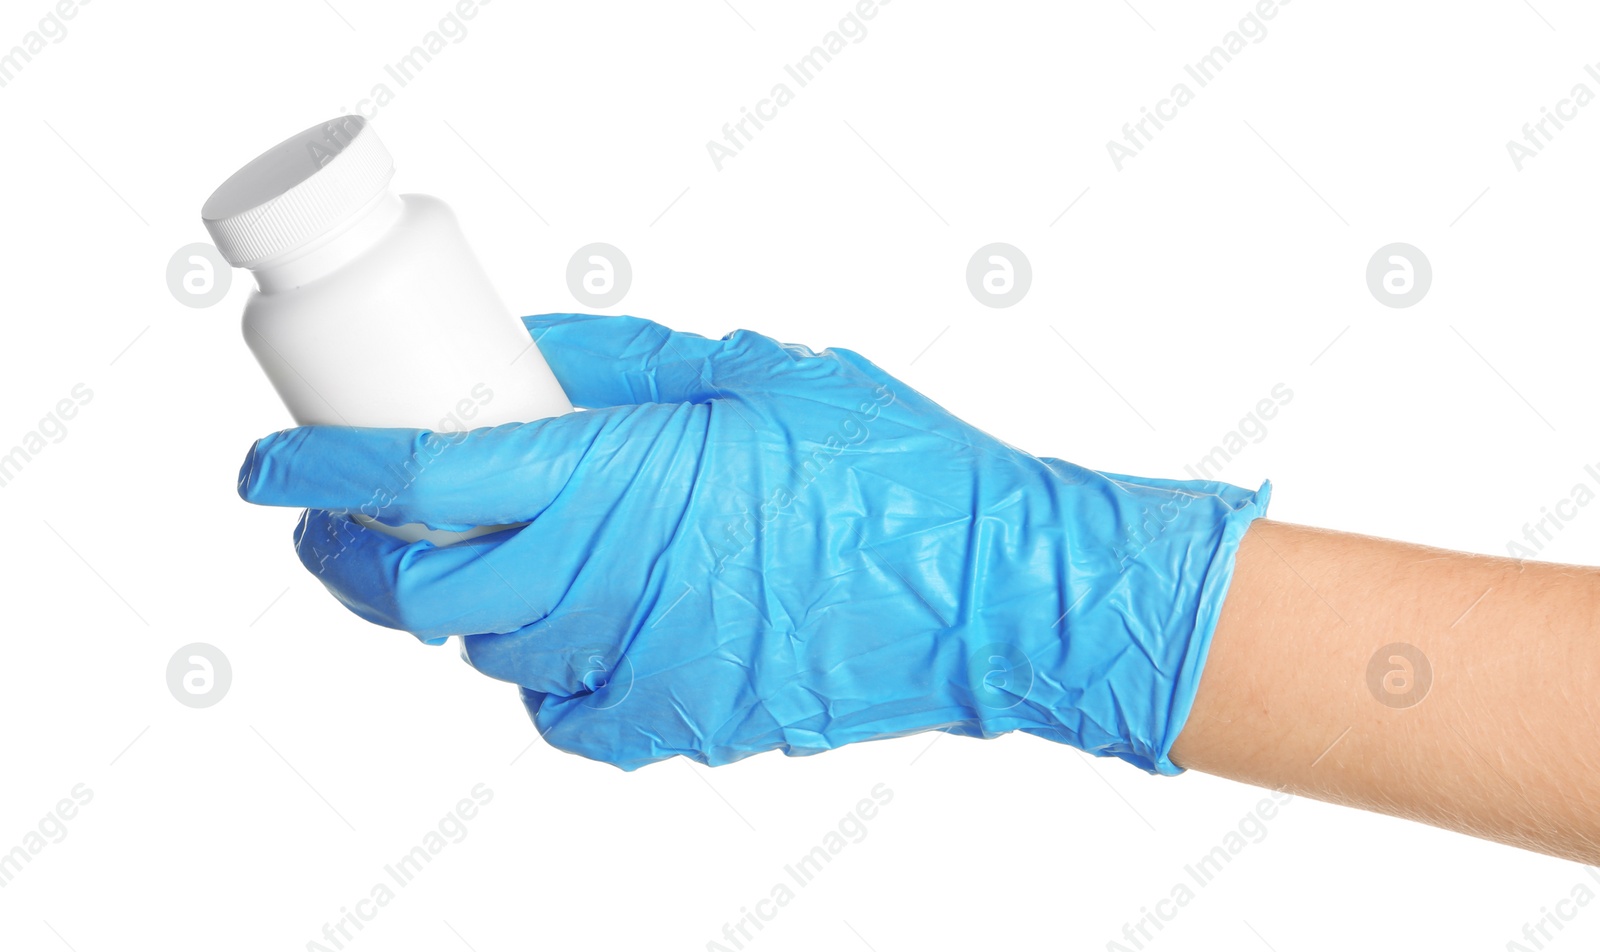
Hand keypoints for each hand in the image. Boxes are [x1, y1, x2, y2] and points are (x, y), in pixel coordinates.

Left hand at [238, 314, 1267, 770]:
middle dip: (359, 560)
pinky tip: (576, 631)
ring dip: (462, 606)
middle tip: (346, 527)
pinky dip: (547, 673)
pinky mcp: (682, 726)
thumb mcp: (754, 373)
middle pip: (426, 588)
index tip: (268, 473)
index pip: (424, 476)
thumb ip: (622, 365)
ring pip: (493, 650)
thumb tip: (522, 352)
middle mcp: (612, 581)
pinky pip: (566, 715)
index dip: (325, 476)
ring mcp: (644, 667)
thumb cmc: (891, 470)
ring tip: (476, 560)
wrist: (991, 589)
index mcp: (623, 475)